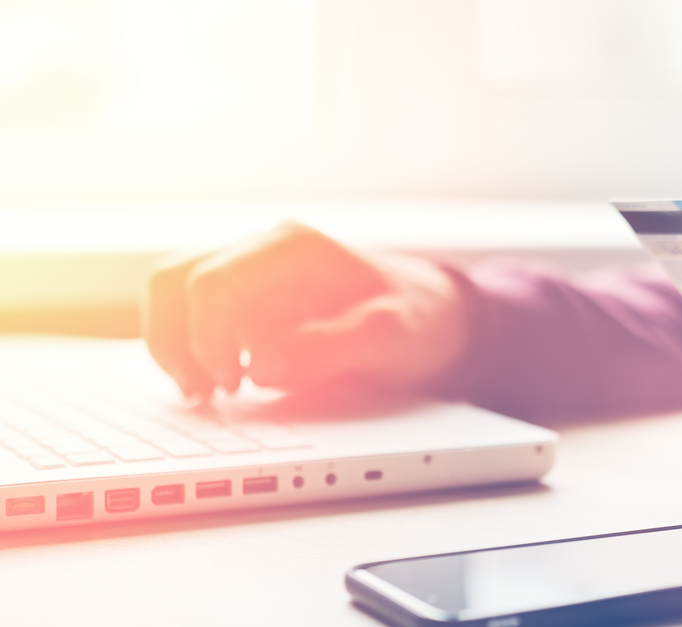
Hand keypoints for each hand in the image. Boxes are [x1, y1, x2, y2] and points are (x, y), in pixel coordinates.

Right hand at [142, 221, 467, 398]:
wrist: (431, 313)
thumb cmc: (415, 317)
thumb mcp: (392, 335)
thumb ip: (332, 347)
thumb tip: (265, 367)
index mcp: (293, 246)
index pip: (213, 281)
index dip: (208, 337)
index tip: (233, 383)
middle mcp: (262, 248)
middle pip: (176, 281)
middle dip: (178, 342)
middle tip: (205, 394)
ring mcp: (249, 269)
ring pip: (171, 292)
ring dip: (173, 344)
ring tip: (205, 393)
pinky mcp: (244, 295)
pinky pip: (188, 311)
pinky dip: (187, 347)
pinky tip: (217, 383)